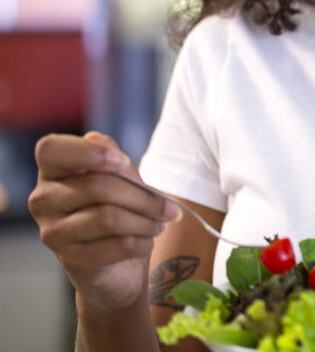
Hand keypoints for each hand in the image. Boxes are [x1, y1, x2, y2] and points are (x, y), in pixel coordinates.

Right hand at [28, 132, 181, 312]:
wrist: (115, 266)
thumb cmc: (117, 210)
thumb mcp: (121, 180)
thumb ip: (116, 162)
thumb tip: (107, 148)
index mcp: (52, 172)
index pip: (50, 150)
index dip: (87, 152)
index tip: (122, 160)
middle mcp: (44, 201)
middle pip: (97, 187)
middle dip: (144, 197)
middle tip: (170, 208)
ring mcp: (53, 233)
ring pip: (109, 218)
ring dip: (147, 221)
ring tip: (160, 224)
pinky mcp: (72, 260)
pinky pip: (119, 245)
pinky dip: (144, 242)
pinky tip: (147, 241)